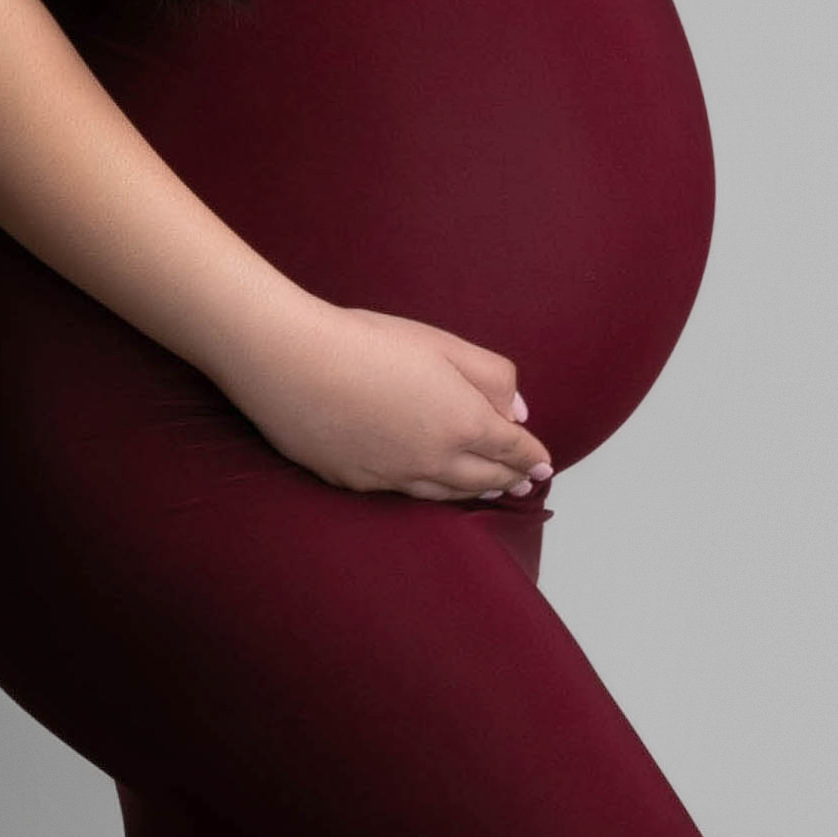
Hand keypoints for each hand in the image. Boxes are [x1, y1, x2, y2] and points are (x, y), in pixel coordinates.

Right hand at [221, 300, 548, 502]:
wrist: (292, 361)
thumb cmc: (367, 342)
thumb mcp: (443, 344)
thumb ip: (491, 376)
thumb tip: (518, 411)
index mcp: (463, 424)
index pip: (511, 447)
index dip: (532, 456)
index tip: (545, 465)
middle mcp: (434, 460)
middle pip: (484, 479)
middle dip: (510, 479)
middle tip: (526, 483)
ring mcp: (393, 477)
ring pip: (446, 493)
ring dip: (474, 492)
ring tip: (489, 491)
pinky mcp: (356, 482)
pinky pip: (406, 493)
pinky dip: (430, 492)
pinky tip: (430, 486)